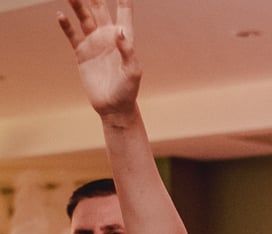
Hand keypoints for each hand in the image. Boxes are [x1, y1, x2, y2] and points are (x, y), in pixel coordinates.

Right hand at [58, 0, 140, 117]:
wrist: (114, 108)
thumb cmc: (128, 91)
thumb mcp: (132, 72)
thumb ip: (128, 51)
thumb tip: (120, 31)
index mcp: (124, 39)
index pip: (124, 12)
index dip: (123, 0)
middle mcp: (107, 37)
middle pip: (99, 9)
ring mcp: (94, 44)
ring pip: (83, 17)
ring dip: (77, 4)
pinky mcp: (82, 53)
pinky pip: (72, 35)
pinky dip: (66, 25)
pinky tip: (60, 15)